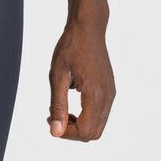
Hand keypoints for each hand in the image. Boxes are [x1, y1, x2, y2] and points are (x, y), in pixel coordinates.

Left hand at [47, 19, 115, 140]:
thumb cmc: (71, 47)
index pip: (84, 132)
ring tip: (61, 109)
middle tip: (54, 116)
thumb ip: (58, 105)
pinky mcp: (109, 89)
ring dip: (79, 124)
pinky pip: (101, 113)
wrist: (88, 27)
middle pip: (93, 133)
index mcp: (95, 95)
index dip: (65, 133)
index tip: (50, 119)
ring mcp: (111, 93)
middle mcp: (107, 97)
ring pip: (98, 125)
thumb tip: (55, 132)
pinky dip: (86, 115)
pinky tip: (71, 99)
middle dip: (72, 132)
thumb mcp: (57, 75)